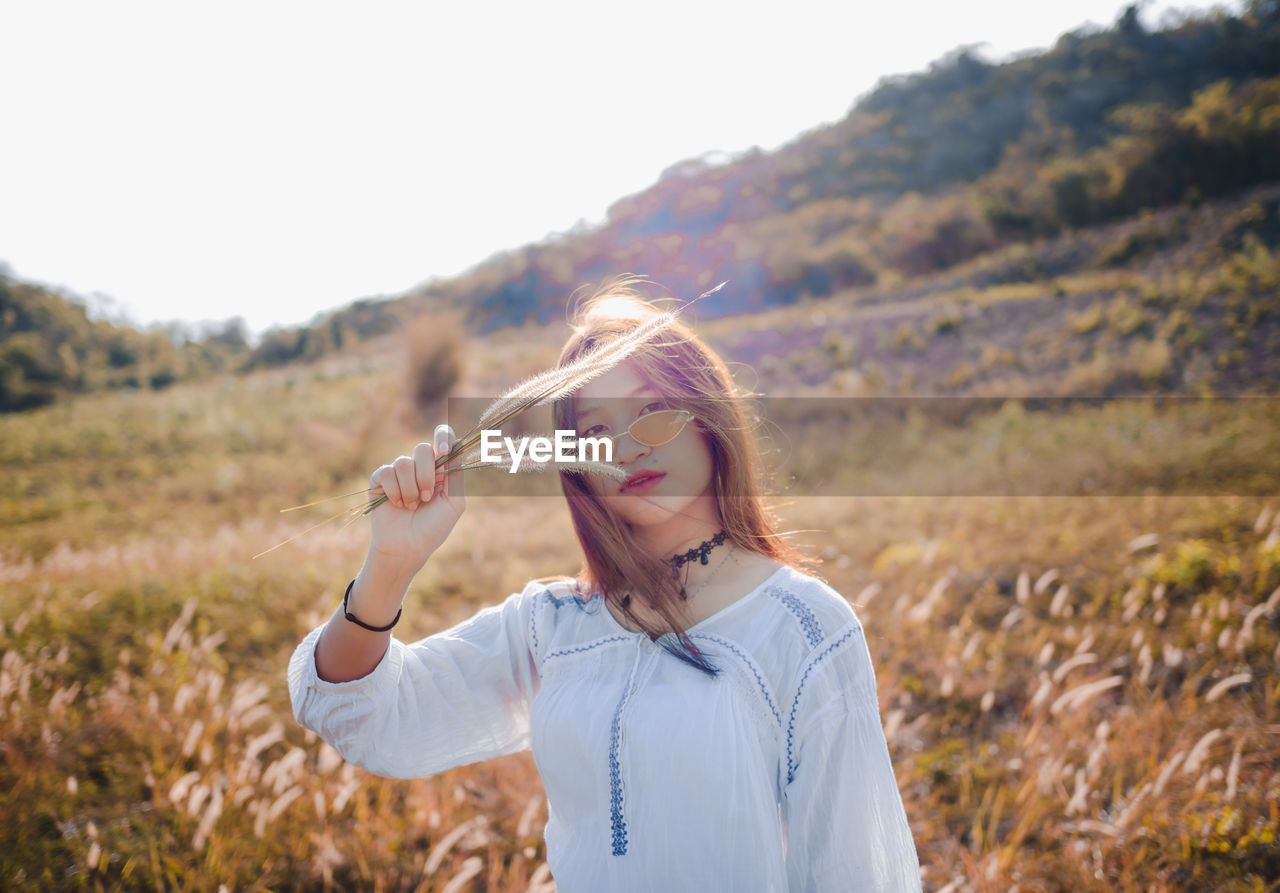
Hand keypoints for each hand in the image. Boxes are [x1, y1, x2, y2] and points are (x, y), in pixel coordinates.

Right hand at [365, 424, 465, 573]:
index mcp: (440, 469)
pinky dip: (394, 492)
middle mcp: (419, 467)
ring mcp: (398, 472)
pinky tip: (397, 504)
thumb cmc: (433, 528)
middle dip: (426, 475)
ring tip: (411, 506)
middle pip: (422, 449)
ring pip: (403, 463)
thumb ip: (456, 476)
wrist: (408, 548)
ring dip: (410, 489)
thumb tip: (457, 446)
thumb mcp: (454, 503)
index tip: (443, 451)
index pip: (442, 438)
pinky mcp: (379, 480)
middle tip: (426, 498)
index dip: (443, 437)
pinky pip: (386, 472)